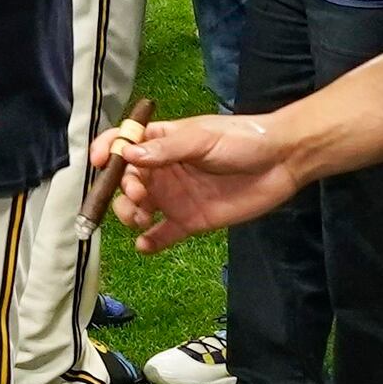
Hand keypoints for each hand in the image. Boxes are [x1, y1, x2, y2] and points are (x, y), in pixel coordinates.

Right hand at [101, 109, 298, 250]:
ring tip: (141, 218)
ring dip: (129, 214)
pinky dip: (149, 242)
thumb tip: (128, 156)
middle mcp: (162, 169)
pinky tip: (145, 245)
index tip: (100, 162)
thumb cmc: (241, 140)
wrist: (281, 162)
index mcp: (162, 142)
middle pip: (125, 181)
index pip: (124, 143)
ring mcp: (174, 196)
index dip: (108, 150)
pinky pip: (162, 235)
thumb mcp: (202, 138)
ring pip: (136, 208)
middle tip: (138, 196)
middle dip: (122, 189)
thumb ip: (166, 149)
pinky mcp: (190, 221)